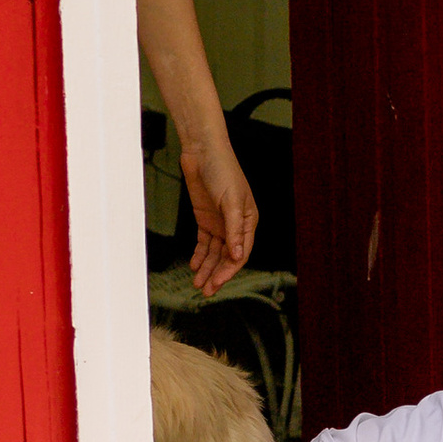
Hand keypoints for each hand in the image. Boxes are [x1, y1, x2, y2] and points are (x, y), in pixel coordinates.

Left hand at [181, 131, 256, 293]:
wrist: (202, 151)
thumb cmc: (222, 170)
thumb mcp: (230, 201)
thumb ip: (233, 230)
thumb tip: (238, 255)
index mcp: (248, 220)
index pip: (240, 252)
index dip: (229, 270)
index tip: (217, 282)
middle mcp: (235, 224)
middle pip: (227, 256)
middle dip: (217, 274)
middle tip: (206, 290)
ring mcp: (220, 222)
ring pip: (214, 252)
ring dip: (207, 268)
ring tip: (197, 283)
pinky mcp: (206, 219)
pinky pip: (204, 243)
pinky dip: (200, 255)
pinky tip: (194, 265)